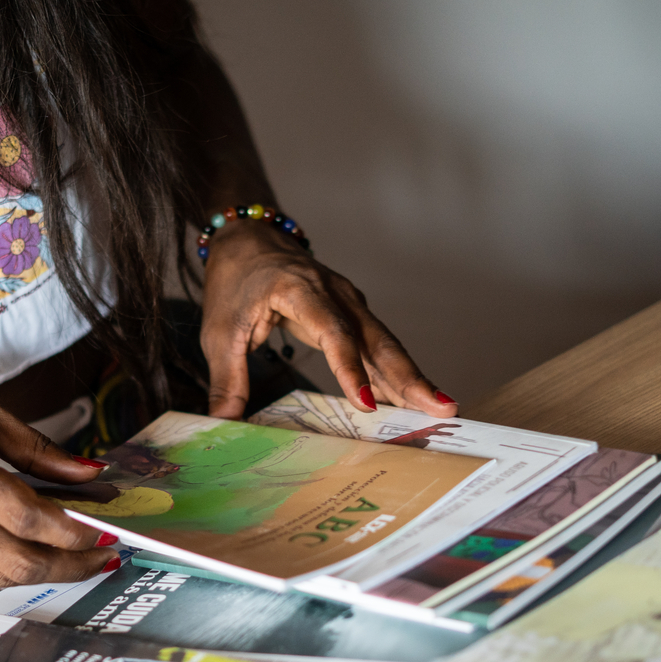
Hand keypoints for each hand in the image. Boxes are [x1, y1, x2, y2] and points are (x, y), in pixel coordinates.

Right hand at [0, 370, 116, 585]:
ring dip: (46, 572)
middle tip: (104, 556)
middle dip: (73, 567)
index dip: (76, 533)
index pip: (30, 519)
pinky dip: (10, 568)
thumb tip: (86, 471)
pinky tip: (31, 552)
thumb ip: (35, 445)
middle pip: (20, 563)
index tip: (107, 531)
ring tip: (78, 557)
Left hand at [200, 221, 458, 419]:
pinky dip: (396, 374)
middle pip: (377, 339)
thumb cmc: (234, 283)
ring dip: (413, 378)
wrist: (249, 239)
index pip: (332, 332)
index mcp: (300, 290)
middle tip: (441, 407)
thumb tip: (223, 422)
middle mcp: (335, 293)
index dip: (350, 368)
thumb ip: (227, 378)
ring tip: (441, 409)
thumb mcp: (219, 331)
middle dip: (410, 376)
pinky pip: (378, 346)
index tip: (365, 402)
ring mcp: (349, 302)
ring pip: (386, 344)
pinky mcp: (353, 313)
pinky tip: (411, 402)